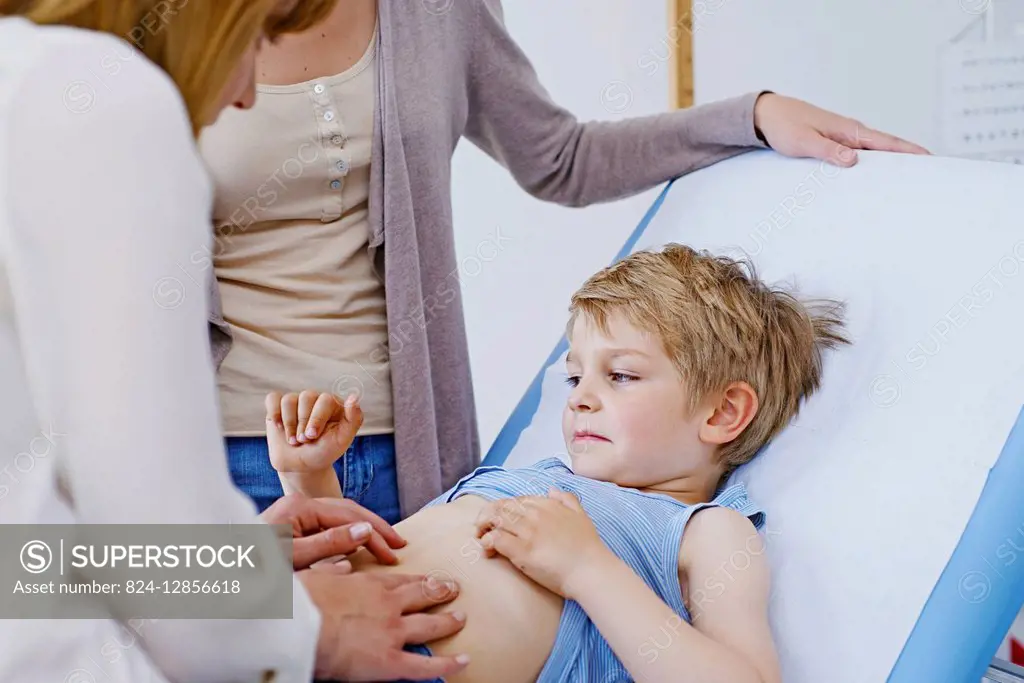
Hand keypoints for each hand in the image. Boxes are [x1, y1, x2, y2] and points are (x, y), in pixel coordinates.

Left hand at [261, 492, 403, 569]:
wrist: (218, 573)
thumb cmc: (249, 566)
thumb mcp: (293, 557)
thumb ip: (329, 543)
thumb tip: (365, 530)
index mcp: (299, 507)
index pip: (348, 514)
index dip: (375, 532)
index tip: (393, 550)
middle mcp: (297, 505)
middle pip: (346, 512)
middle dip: (374, 528)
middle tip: (398, 545)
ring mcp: (293, 515)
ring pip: (337, 519)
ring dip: (362, 532)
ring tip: (384, 545)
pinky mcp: (289, 528)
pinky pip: (325, 529)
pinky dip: (345, 538)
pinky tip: (355, 548)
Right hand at [266, 390, 361, 471]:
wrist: (301, 466)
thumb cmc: (324, 452)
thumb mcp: (342, 439)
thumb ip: (354, 418)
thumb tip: (354, 397)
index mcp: (333, 403)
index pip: (324, 399)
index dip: (316, 419)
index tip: (312, 437)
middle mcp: (315, 398)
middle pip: (306, 397)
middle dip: (302, 423)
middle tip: (304, 440)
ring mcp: (296, 401)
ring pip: (289, 400)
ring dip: (289, 424)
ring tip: (293, 440)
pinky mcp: (278, 406)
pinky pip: (273, 399)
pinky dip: (274, 413)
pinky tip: (278, 426)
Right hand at [300, 571, 469, 681]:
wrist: (297, 627)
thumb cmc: (299, 602)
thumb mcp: (315, 575)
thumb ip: (333, 571)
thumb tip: (341, 566)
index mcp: (369, 584)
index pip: (400, 581)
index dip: (418, 579)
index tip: (429, 578)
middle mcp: (388, 605)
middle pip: (422, 595)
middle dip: (440, 591)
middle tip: (454, 589)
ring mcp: (392, 632)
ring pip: (430, 625)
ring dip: (448, 620)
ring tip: (461, 617)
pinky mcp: (390, 661)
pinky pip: (425, 666)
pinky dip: (447, 664)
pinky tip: (463, 661)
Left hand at [474, 488, 610, 597]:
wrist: (590, 570)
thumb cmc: (587, 548)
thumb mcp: (581, 515)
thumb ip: (567, 499)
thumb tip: (551, 489)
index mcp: (546, 504)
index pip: (515, 500)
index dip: (503, 510)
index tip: (501, 522)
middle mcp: (534, 514)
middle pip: (499, 506)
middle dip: (486, 516)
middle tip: (482, 529)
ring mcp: (527, 531)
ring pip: (493, 519)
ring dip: (482, 528)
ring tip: (481, 539)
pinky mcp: (521, 550)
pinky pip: (495, 539)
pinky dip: (486, 542)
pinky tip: (488, 551)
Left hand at [753, 92, 929, 167]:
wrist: (768, 114)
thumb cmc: (785, 126)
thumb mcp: (804, 141)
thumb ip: (828, 150)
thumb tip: (854, 160)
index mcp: (849, 130)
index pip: (886, 142)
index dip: (909, 151)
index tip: (930, 158)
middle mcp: (851, 133)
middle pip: (886, 148)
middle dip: (907, 160)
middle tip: (926, 177)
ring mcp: (844, 138)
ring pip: (873, 153)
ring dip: (890, 165)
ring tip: (907, 182)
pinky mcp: (835, 143)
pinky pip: (859, 155)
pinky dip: (870, 165)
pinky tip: (873, 177)